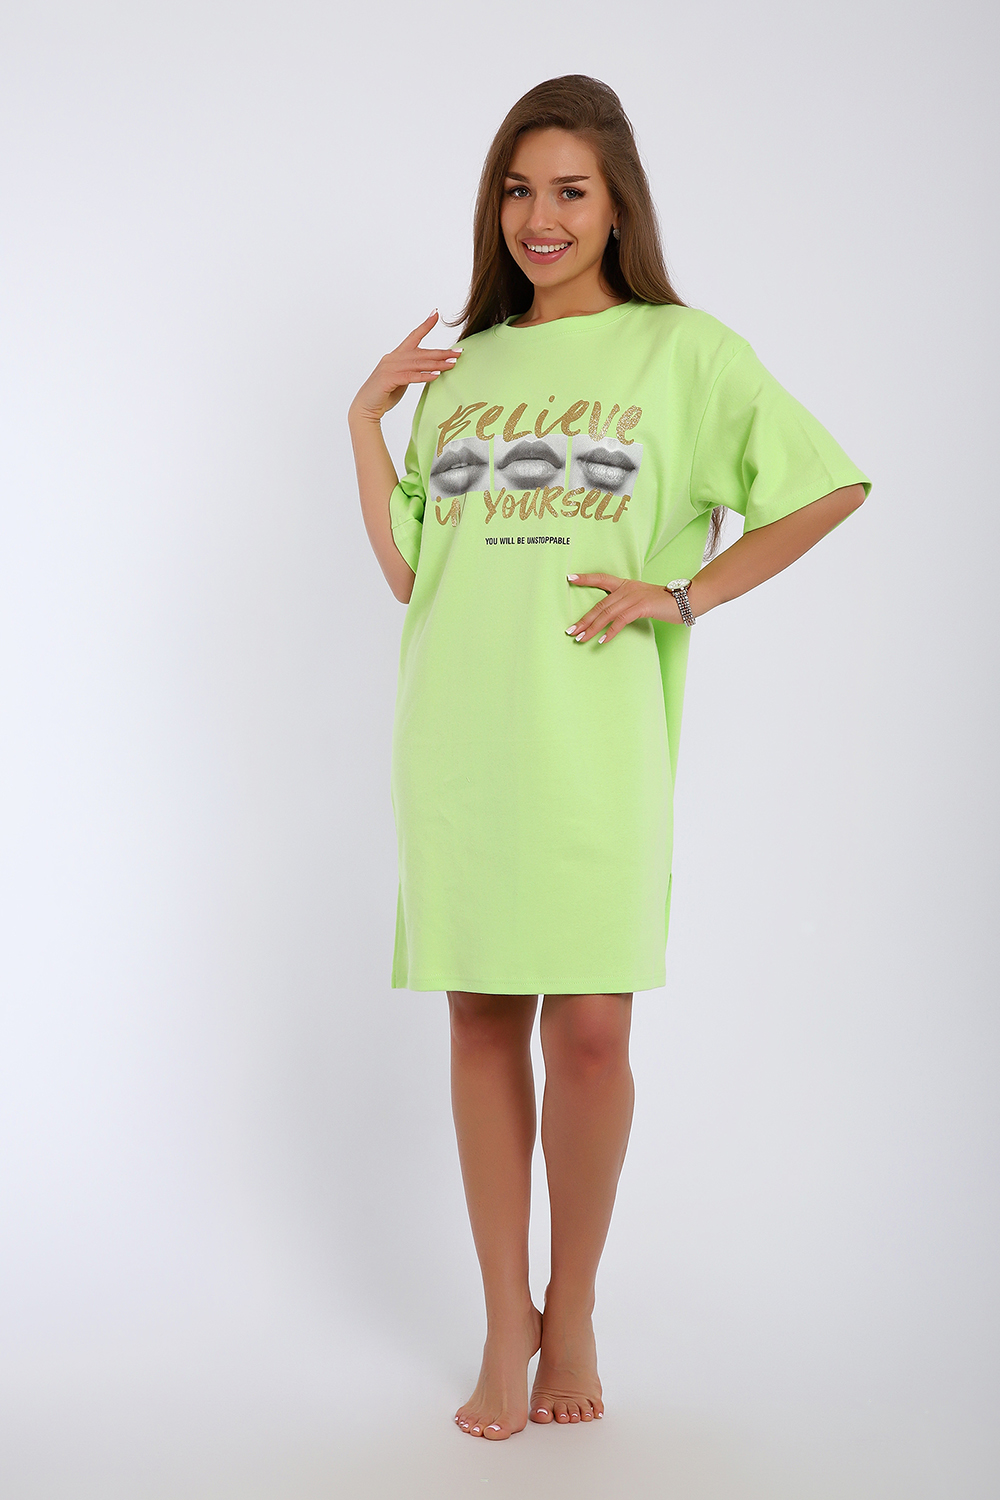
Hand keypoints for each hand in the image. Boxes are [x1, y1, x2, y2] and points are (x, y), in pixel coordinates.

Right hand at [349, 311, 461, 423]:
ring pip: (417, 364)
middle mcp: (392, 358)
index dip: (425, 325)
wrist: (366, 408)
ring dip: (436, 364)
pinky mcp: (388, 380)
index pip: (413, 337)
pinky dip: (423, 376)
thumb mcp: (401, 380)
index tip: (436, 314)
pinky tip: (435, 376)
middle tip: (458, 353)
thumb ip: (412, 372)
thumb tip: (431, 370)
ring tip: (452, 364)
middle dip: (441, 353)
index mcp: (396, 356)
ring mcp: (389, 368)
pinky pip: (409, 376)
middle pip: (421, 353)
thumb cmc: (384, 394)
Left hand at [564, 572, 686, 643]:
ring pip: (607, 614)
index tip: (569, 578)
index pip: (601, 578)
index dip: (585, 578)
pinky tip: (602, 640)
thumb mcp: (642, 597)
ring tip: (580, 638)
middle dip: (583, 619)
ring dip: (592, 628)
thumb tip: (611, 614)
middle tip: (570, 631)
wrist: (684, 600)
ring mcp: (634, 597)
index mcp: (625, 584)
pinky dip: (610, 632)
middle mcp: (627, 589)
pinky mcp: (641, 607)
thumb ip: (627, 601)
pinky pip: (621, 621)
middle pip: (599, 604)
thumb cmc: (663, 602)